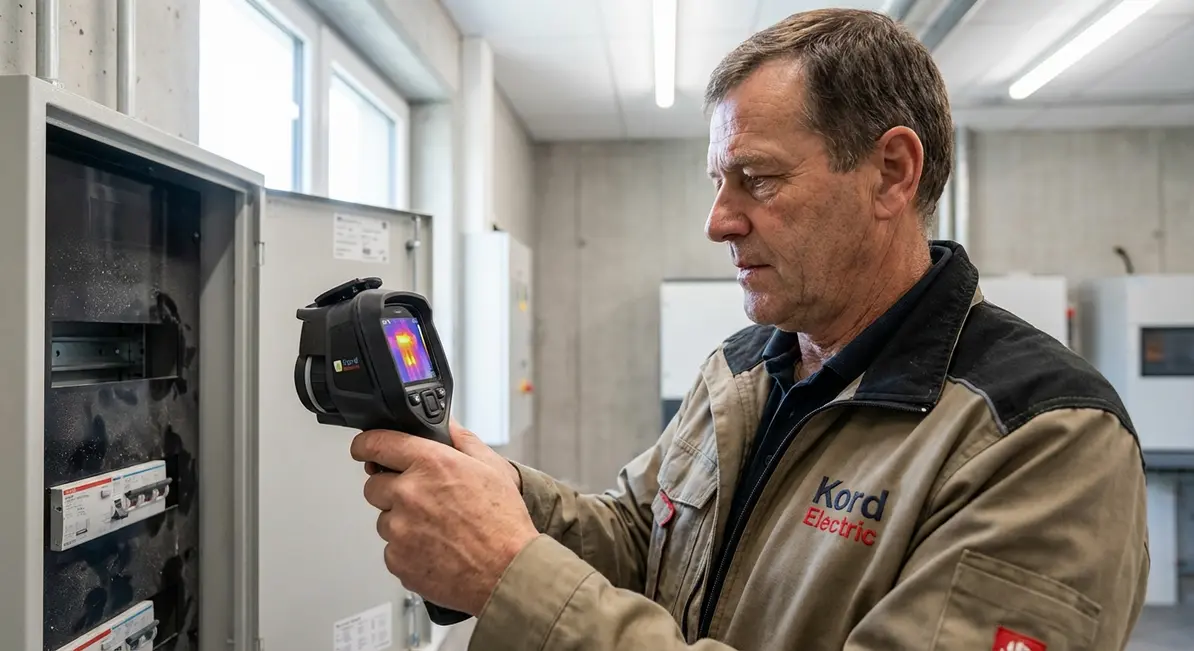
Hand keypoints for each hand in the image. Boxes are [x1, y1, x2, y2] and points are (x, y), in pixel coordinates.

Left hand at [350, 426, 538, 615]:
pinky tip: (435, 548)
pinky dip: (407, 549)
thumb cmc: (503, 523)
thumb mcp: (491, 468)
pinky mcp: (397, 559)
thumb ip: (462, 440)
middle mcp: (409, 493)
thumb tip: (447, 425)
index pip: (377, 444)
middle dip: (390, 488)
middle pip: (373, 484)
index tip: (363, 448)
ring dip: (401, 521)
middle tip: (421, 500)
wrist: (507, 572)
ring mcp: (399, 529)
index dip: (365, 444)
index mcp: (430, 464)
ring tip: (437, 529)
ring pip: (384, 519)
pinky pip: (392, 549)